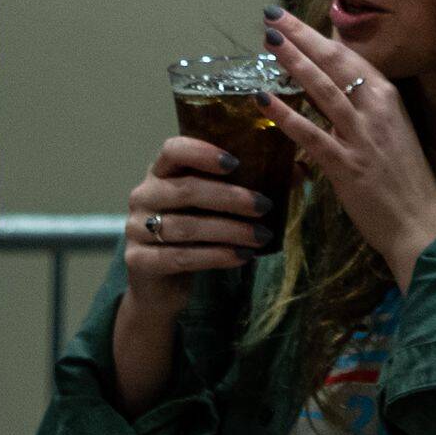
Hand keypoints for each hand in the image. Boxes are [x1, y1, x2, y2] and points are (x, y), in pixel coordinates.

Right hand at [103, 133, 280, 414]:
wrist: (162, 285)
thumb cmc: (197, 233)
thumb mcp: (215, 205)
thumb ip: (248, 183)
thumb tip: (300, 170)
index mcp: (162, 171)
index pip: (173, 149)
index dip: (202, 152)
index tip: (236, 162)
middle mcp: (143, 195)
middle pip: (187, 189)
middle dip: (231, 198)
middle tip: (264, 206)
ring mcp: (135, 228)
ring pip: (187, 226)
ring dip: (230, 231)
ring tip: (261, 236)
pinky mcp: (138, 260)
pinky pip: (181, 256)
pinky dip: (216, 256)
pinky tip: (243, 256)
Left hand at [264, 8, 435, 287]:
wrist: (420, 221)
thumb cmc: (405, 180)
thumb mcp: (389, 133)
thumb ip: (362, 112)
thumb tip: (330, 95)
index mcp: (388, 98)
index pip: (350, 57)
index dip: (320, 36)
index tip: (294, 20)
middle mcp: (376, 108)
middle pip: (335, 62)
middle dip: (301, 36)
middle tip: (273, 16)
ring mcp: (361, 135)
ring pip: (323, 88)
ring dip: (293, 62)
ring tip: (269, 41)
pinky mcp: (346, 164)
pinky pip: (310, 134)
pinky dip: (285, 114)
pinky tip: (263, 99)